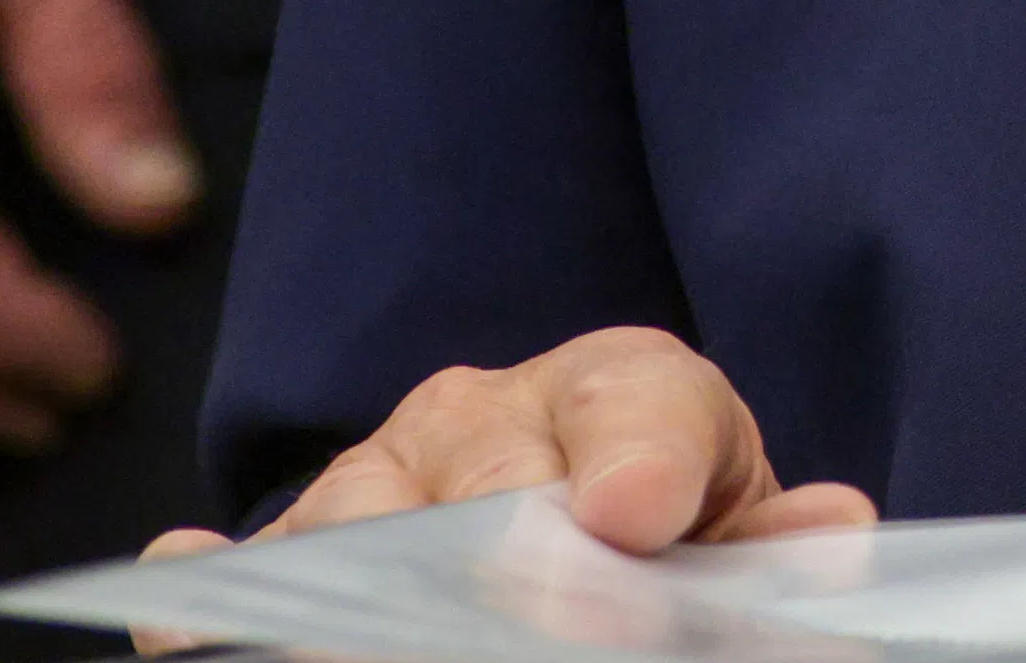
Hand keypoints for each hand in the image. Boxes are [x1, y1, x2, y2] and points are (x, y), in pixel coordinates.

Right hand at [140, 328, 876, 559]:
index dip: (643, 456)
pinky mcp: (285, 565)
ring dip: (372, 589)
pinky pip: (238, 578)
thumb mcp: (730, 539)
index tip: (638, 511)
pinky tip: (190, 611)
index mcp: (619, 395)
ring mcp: (371, 491)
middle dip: (513, 548)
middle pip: (489, 469)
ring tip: (385, 630)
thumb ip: (774, 545)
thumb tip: (835, 534)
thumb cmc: (662, 548)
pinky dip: (210, 599)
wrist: (566, 541)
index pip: (640, 400)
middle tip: (545, 613)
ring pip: (357, 521)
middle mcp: (483, 421)